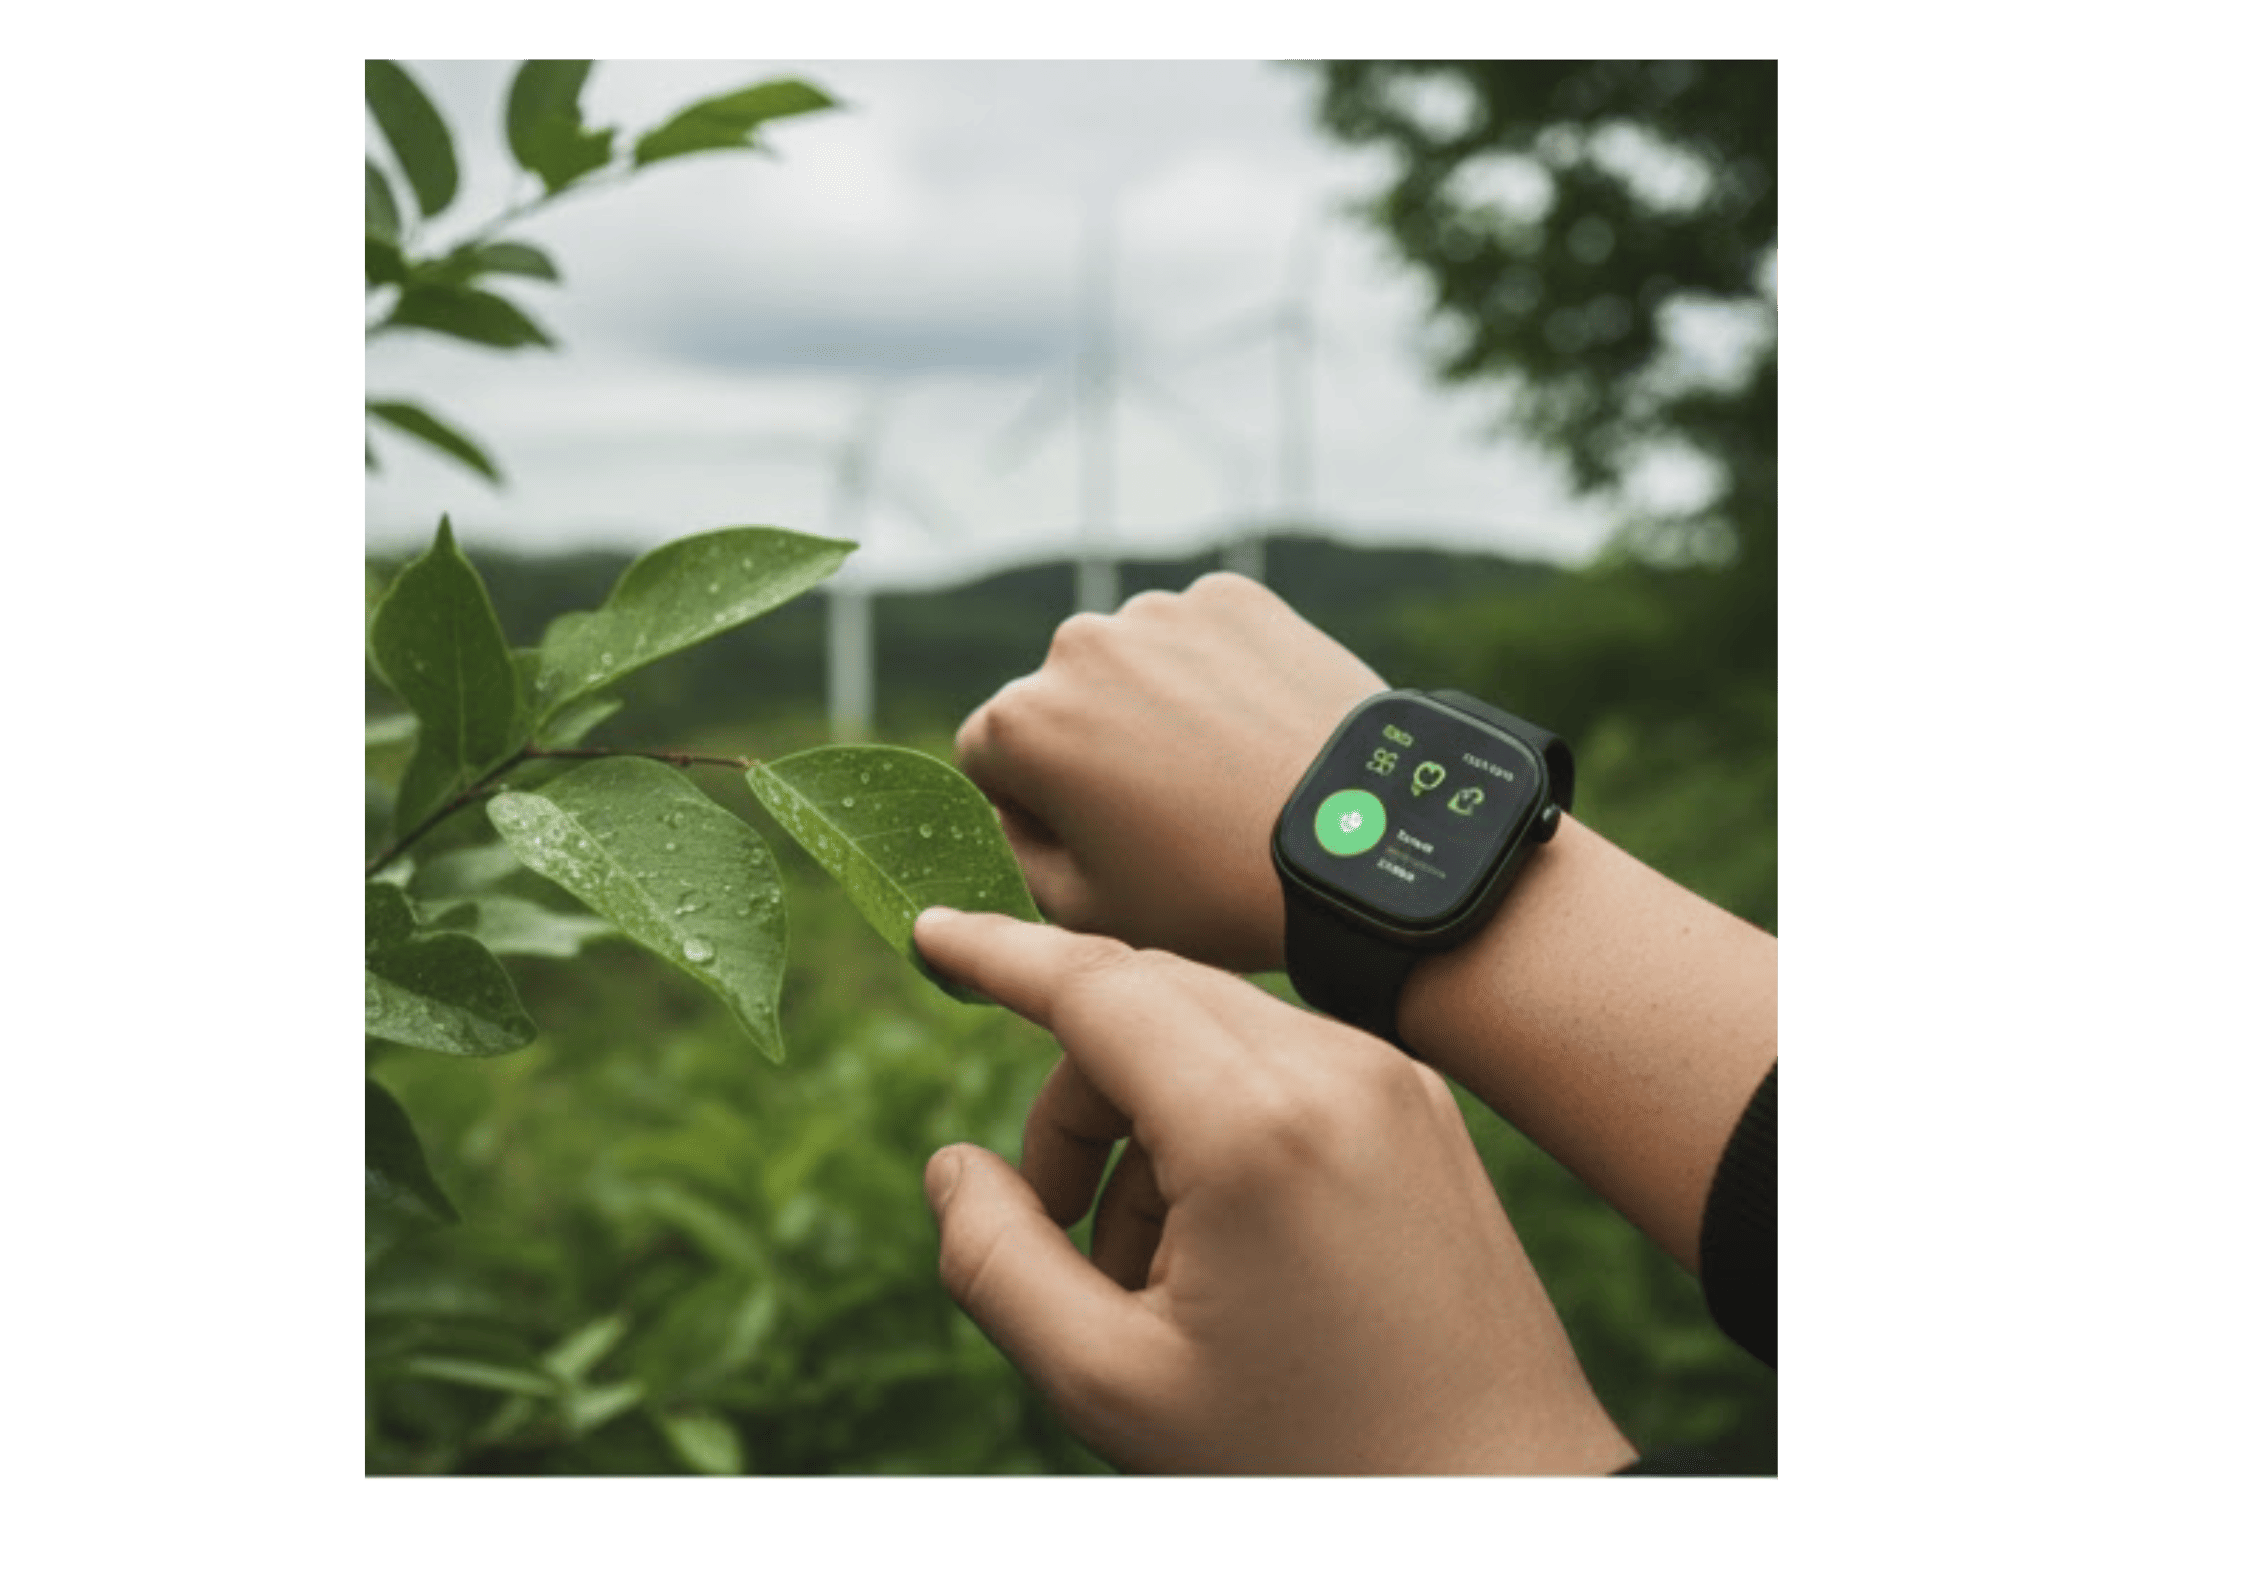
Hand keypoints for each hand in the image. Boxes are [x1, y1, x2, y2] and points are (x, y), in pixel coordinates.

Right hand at [914, 907, 1636, 1475]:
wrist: (1503, 1503)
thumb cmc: (1312, 1460)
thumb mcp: (1111, 1384)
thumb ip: (995, 1262)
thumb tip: (955, 1166)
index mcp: (1254, 1124)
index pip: (1093, 983)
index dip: (995, 954)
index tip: (928, 934)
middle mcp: (1335, 1067)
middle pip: (1144, 998)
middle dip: (1071, 1092)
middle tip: (1049, 1222)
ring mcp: (1394, 1080)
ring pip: (1212, 1029)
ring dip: (1143, 1115)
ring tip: (1149, 1272)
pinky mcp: (1427, 1109)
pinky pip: (1282, 1063)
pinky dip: (1217, 1122)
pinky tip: (1223, 1248)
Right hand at [954, 573, 1383, 971]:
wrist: (1362, 841)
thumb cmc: (1215, 891)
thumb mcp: (1086, 913)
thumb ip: (1015, 858)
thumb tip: (1006, 815)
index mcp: (1022, 723)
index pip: (987, 758)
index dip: (1033, 808)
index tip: (1098, 841)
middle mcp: (1077, 646)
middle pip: (1058, 700)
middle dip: (1091, 747)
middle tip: (1167, 812)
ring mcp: (1161, 613)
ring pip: (1131, 664)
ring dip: (1153, 706)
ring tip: (1222, 774)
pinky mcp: (1234, 598)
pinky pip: (1201, 638)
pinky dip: (1217, 675)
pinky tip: (1258, 732)